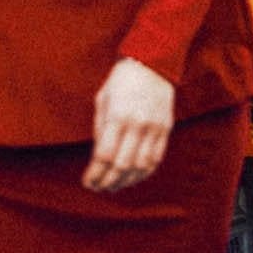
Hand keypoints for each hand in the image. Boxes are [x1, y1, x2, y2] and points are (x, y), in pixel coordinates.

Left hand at [83, 58, 174, 192]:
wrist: (152, 63)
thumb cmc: (121, 80)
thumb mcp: (102, 100)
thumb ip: (100, 129)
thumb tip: (98, 157)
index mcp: (117, 116)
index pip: (104, 155)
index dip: (95, 173)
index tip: (87, 182)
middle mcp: (137, 125)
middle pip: (122, 165)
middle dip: (108, 181)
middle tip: (99, 188)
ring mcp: (154, 128)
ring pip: (141, 166)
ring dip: (126, 181)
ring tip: (114, 187)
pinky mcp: (165, 129)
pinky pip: (156, 158)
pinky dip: (144, 173)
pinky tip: (133, 177)